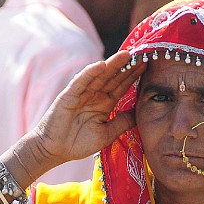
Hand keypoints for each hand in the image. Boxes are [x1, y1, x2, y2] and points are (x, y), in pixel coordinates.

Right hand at [8, 51, 145, 178]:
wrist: (55, 150)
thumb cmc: (78, 143)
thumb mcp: (107, 134)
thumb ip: (122, 122)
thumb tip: (141, 113)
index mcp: (105, 103)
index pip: (122, 86)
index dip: (134, 76)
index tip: (148, 66)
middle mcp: (95, 95)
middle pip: (114, 77)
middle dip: (128, 66)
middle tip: (144, 53)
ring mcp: (82, 93)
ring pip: (100, 76)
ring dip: (113, 64)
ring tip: (127, 54)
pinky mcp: (69, 95)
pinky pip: (81, 82)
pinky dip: (90, 73)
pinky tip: (102, 65)